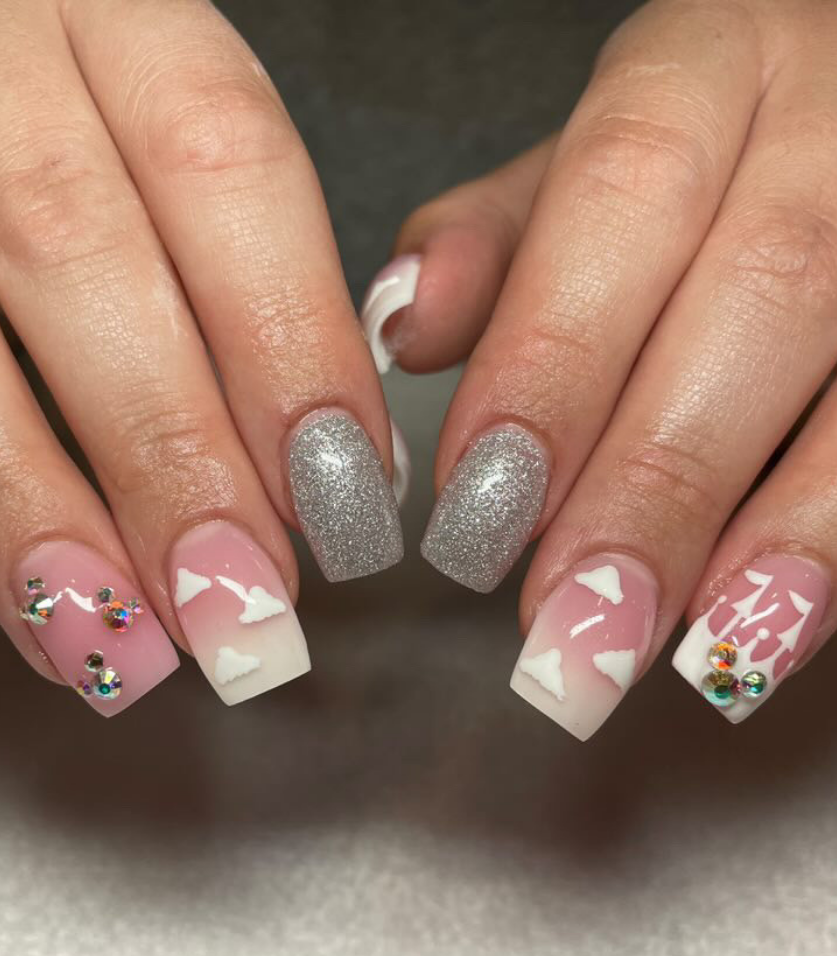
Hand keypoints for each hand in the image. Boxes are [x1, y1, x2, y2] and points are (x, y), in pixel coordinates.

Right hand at [0, 0, 403, 712]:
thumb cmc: (96, 91)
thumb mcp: (195, 126)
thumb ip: (269, 271)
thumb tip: (332, 462)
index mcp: (118, 6)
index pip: (223, 169)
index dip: (289, 350)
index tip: (341, 506)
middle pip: (65, 250)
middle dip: (160, 459)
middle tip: (234, 612)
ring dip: (7, 497)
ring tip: (97, 634)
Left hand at [365, 0, 836, 736]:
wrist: (834, 113)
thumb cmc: (690, 157)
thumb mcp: (583, 166)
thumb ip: (494, 242)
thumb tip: (398, 325)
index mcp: (709, 67)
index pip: (623, 194)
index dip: (552, 359)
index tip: (477, 506)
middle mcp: (834, 120)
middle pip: (760, 291)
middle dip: (651, 477)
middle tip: (562, 622)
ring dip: (766, 537)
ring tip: (660, 652)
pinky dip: (833, 542)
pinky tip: (759, 632)